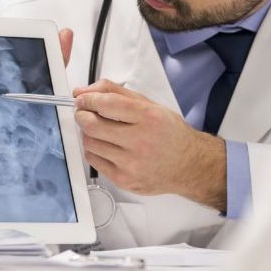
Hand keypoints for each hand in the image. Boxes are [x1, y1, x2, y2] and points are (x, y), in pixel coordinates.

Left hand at [74, 79, 226, 211]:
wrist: (188, 165)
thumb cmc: (169, 134)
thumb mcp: (150, 105)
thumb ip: (117, 94)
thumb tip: (83, 91)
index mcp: (149, 117)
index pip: (107, 104)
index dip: (88, 99)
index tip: (82, 99)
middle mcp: (141, 140)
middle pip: (93, 124)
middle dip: (82, 115)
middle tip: (84, 112)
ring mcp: (131, 163)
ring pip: (90, 143)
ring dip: (88, 133)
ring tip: (99, 130)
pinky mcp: (124, 179)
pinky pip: (94, 161)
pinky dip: (94, 150)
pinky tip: (106, 146)